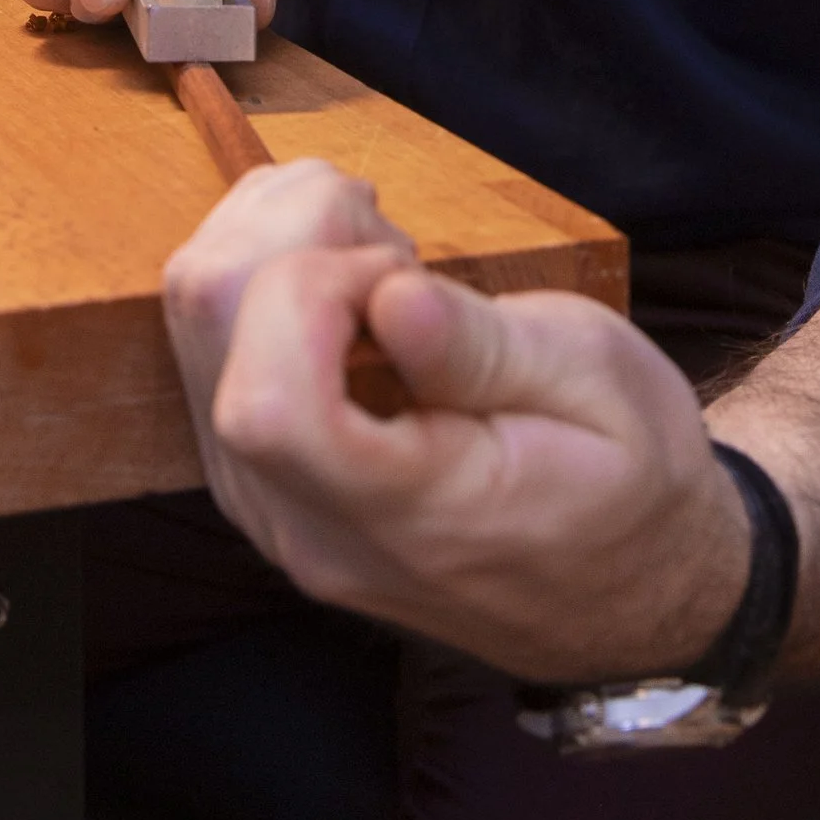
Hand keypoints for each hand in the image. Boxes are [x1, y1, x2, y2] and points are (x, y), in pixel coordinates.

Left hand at [160, 161, 750, 683]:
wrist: (627, 589)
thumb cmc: (628, 479)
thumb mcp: (601, 390)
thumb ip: (486, 350)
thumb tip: (392, 299)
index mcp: (400, 517)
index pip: (267, 403)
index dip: (313, 288)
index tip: (405, 268)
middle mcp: (302, 524)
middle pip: (207, 329)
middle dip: (291, 231)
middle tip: (400, 243)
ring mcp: (267, 505)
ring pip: (191, 321)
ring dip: (276, 241)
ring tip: (384, 258)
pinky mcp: (259, 476)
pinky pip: (209, 347)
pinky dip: (266, 277)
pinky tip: (351, 284)